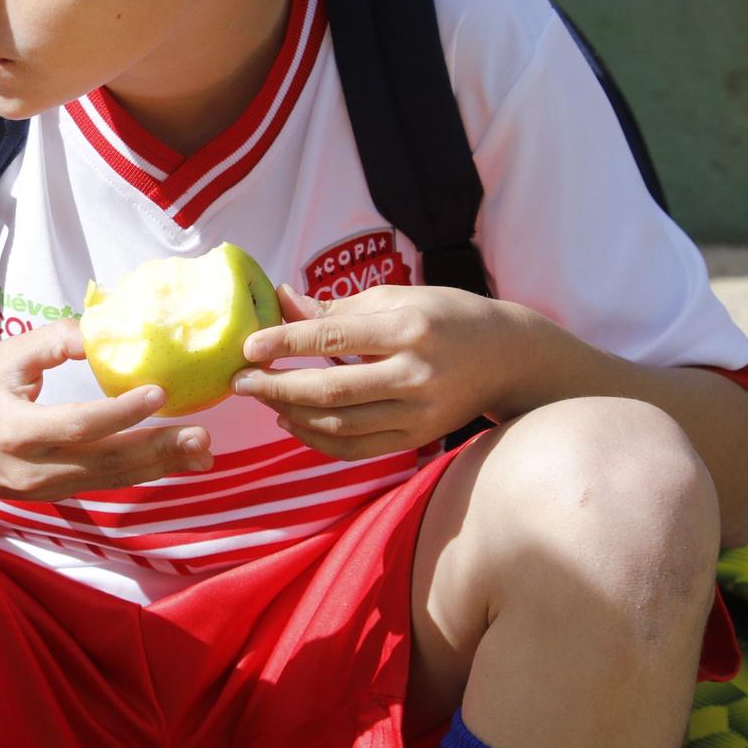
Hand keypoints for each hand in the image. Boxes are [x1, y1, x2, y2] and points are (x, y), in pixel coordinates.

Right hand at [0, 319, 213, 502]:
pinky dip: (137, 474)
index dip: (121, 412)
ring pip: (109, 481)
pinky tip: (170, 463)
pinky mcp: (48, 496)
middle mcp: (32, 468)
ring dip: (158, 467)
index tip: (159, 392)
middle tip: (202, 435)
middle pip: (105, 463)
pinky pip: (100, 485)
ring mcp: (41, 489)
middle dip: (157, 450)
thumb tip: (106, 328)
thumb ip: (54, 342)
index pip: (77, 425)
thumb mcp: (3, 359)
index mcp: (15, 430)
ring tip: (201, 453)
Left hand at [232, 284, 544, 458]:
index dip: (285, 343)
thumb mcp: (396, 298)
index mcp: (409, 329)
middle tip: (240, 381)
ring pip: (338, 425)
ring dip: (290, 414)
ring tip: (262, 397)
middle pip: (330, 391)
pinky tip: (291, 422)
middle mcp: (414, 375)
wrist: (507, 360)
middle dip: (276, 386)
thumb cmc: (445, 317)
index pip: (333, 339)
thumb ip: (337, 309)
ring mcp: (417, 415)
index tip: (248, 346)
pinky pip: (355, 449)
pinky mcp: (416, 440)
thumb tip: (281, 301)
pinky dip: (317, 440)